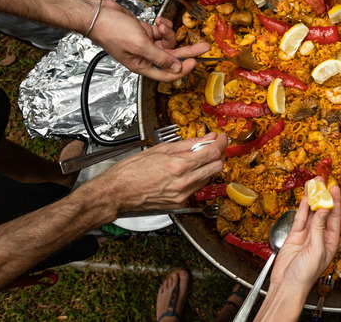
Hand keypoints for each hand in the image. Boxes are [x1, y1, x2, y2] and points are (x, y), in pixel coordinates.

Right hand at [87, 0, 209, 80]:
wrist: (98, 14)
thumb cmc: (112, 30)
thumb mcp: (140, 45)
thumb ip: (160, 57)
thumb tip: (176, 68)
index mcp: (142, 65)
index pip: (168, 74)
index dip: (182, 70)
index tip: (194, 61)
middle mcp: (146, 57)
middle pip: (173, 58)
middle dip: (189, 51)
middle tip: (205, 46)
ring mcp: (146, 44)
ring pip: (167, 43)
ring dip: (168, 32)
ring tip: (162, 25)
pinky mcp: (145, 32)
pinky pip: (161, 32)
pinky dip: (163, 25)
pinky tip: (158, 20)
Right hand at [94, 132, 227, 212]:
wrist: (117, 193)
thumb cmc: (131, 171)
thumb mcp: (160, 149)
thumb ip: (187, 144)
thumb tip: (206, 138)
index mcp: (178, 165)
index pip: (212, 153)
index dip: (221, 143)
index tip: (222, 137)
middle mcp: (183, 182)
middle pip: (216, 167)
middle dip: (218, 154)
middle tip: (214, 146)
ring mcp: (182, 195)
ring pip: (208, 178)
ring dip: (208, 166)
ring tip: (197, 158)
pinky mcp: (179, 203)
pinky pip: (196, 188)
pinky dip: (197, 178)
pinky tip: (188, 172)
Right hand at [270, 179, 340, 289]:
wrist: (288, 285)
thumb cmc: (306, 275)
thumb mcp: (316, 250)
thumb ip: (318, 228)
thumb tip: (322, 210)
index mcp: (331, 240)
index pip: (335, 217)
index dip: (335, 202)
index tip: (334, 188)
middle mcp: (320, 235)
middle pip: (323, 211)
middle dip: (324, 196)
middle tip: (323, 180)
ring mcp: (307, 234)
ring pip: (311, 212)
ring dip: (312, 198)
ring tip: (313, 183)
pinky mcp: (295, 235)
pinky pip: (300, 218)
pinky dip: (302, 207)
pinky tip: (305, 197)